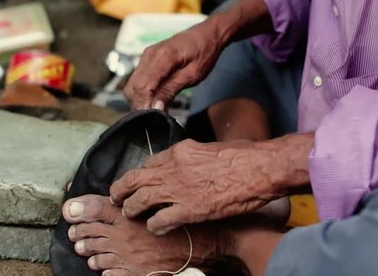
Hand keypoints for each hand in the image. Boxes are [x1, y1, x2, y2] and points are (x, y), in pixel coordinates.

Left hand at [109, 134, 312, 234]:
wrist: (260, 169)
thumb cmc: (244, 157)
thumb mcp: (212, 148)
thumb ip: (194, 156)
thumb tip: (189, 162)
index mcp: (179, 151)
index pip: (147, 163)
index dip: (138, 175)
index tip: (136, 182)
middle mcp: (173, 169)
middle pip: (134, 180)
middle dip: (121, 190)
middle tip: (117, 198)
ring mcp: (178, 190)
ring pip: (139, 201)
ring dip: (131, 209)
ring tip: (129, 214)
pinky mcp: (189, 210)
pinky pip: (159, 221)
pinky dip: (153, 226)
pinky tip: (154, 229)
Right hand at [124, 21, 225, 109]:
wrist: (207, 34)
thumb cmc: (204, 52)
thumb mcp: (193, 75)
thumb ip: (171, 90)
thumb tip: (155, 107)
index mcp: (161, 57)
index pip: (142, 87)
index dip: (144, 105)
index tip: (153, 118)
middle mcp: (149, 55)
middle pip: (133, 87)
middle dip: (141, 105)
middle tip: (155, 117)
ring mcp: (146, 56)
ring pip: (132, 85)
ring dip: (140, 100)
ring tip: (156, 109)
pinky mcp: (147, 59)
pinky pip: (137, 80)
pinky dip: (142, 92)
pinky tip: (155, 99)